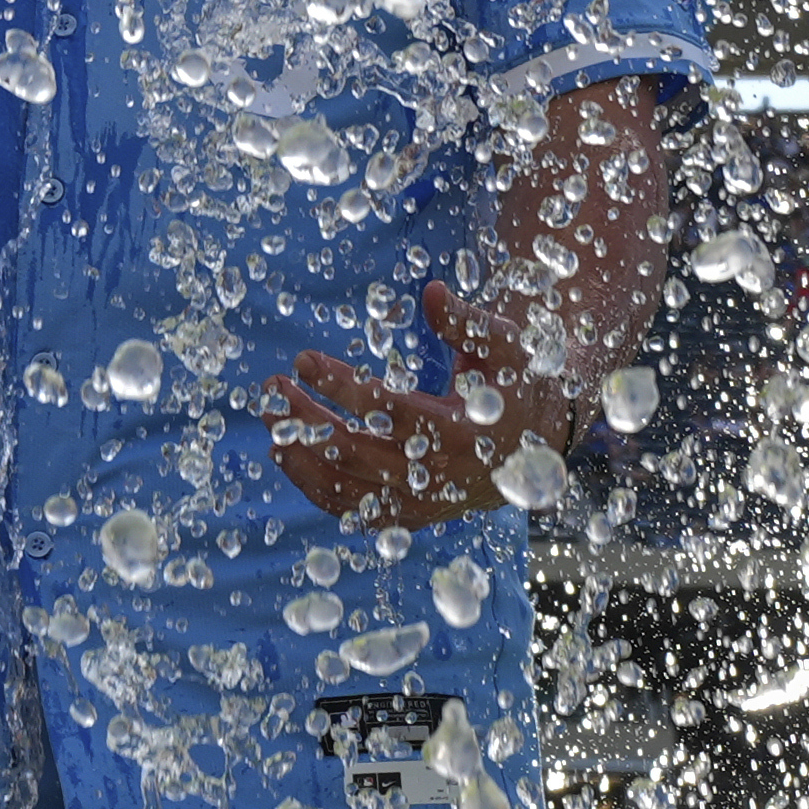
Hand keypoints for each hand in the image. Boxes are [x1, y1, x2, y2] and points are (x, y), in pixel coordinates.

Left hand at [260, 281, 553, 529]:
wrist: (539, 447)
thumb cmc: (515, 385)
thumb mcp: (504, 346)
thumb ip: (467, 322)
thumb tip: (431, 292)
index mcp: (460, 431)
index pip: (388, 410)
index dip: (342, 385)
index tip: (303, 359)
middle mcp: (437, 476)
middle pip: (355, 452)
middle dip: (306, 420)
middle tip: (271, 387)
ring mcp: (421, 504)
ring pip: (346, 490)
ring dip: (300, 456)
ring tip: (268, 418)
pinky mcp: (410, 516)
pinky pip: (352, 511)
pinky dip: (315, 486)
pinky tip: (285, 454)